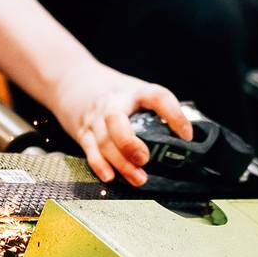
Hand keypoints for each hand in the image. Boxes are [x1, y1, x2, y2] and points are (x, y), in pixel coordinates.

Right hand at [50, 62, 192, 186]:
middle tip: (145, 159)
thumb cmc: (111, 90)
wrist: (71, 78)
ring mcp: (94, 117)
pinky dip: (99, 165)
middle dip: (129, 143)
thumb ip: (152, 110)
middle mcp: (112, 102)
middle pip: (115, 119)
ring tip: (138, 178)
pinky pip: (90, 150)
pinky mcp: (82, 132)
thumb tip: (180, 138)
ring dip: (121, 162)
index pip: (156, 97)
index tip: (186, 135)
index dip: (173, 115)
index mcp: (132, 91)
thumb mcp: (133, 90)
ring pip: (103, 141)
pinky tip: (110, 177)